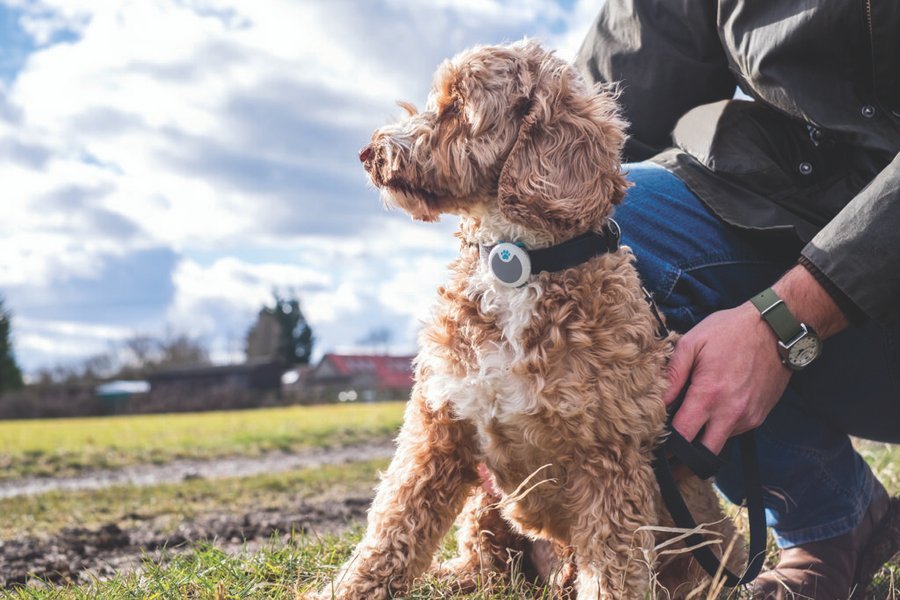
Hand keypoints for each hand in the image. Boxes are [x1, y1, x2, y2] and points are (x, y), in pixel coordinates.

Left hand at [662, 302, 790, 454]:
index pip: (683, 437)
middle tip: (669, 459)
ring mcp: (748, 417)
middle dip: (685, 461)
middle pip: (704, 455)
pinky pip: (734, 431)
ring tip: (689, 425)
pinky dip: (720, 427)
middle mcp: (731, 413)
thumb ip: (673, 374)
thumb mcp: (692, 343)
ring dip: (704, 440)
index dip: (667, 446)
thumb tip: (658, 401)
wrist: (776, 329)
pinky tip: (712, 411)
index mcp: (709, 395)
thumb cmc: (730, 331)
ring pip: (720, 443)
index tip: (655, 447)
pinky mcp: (760, 416)